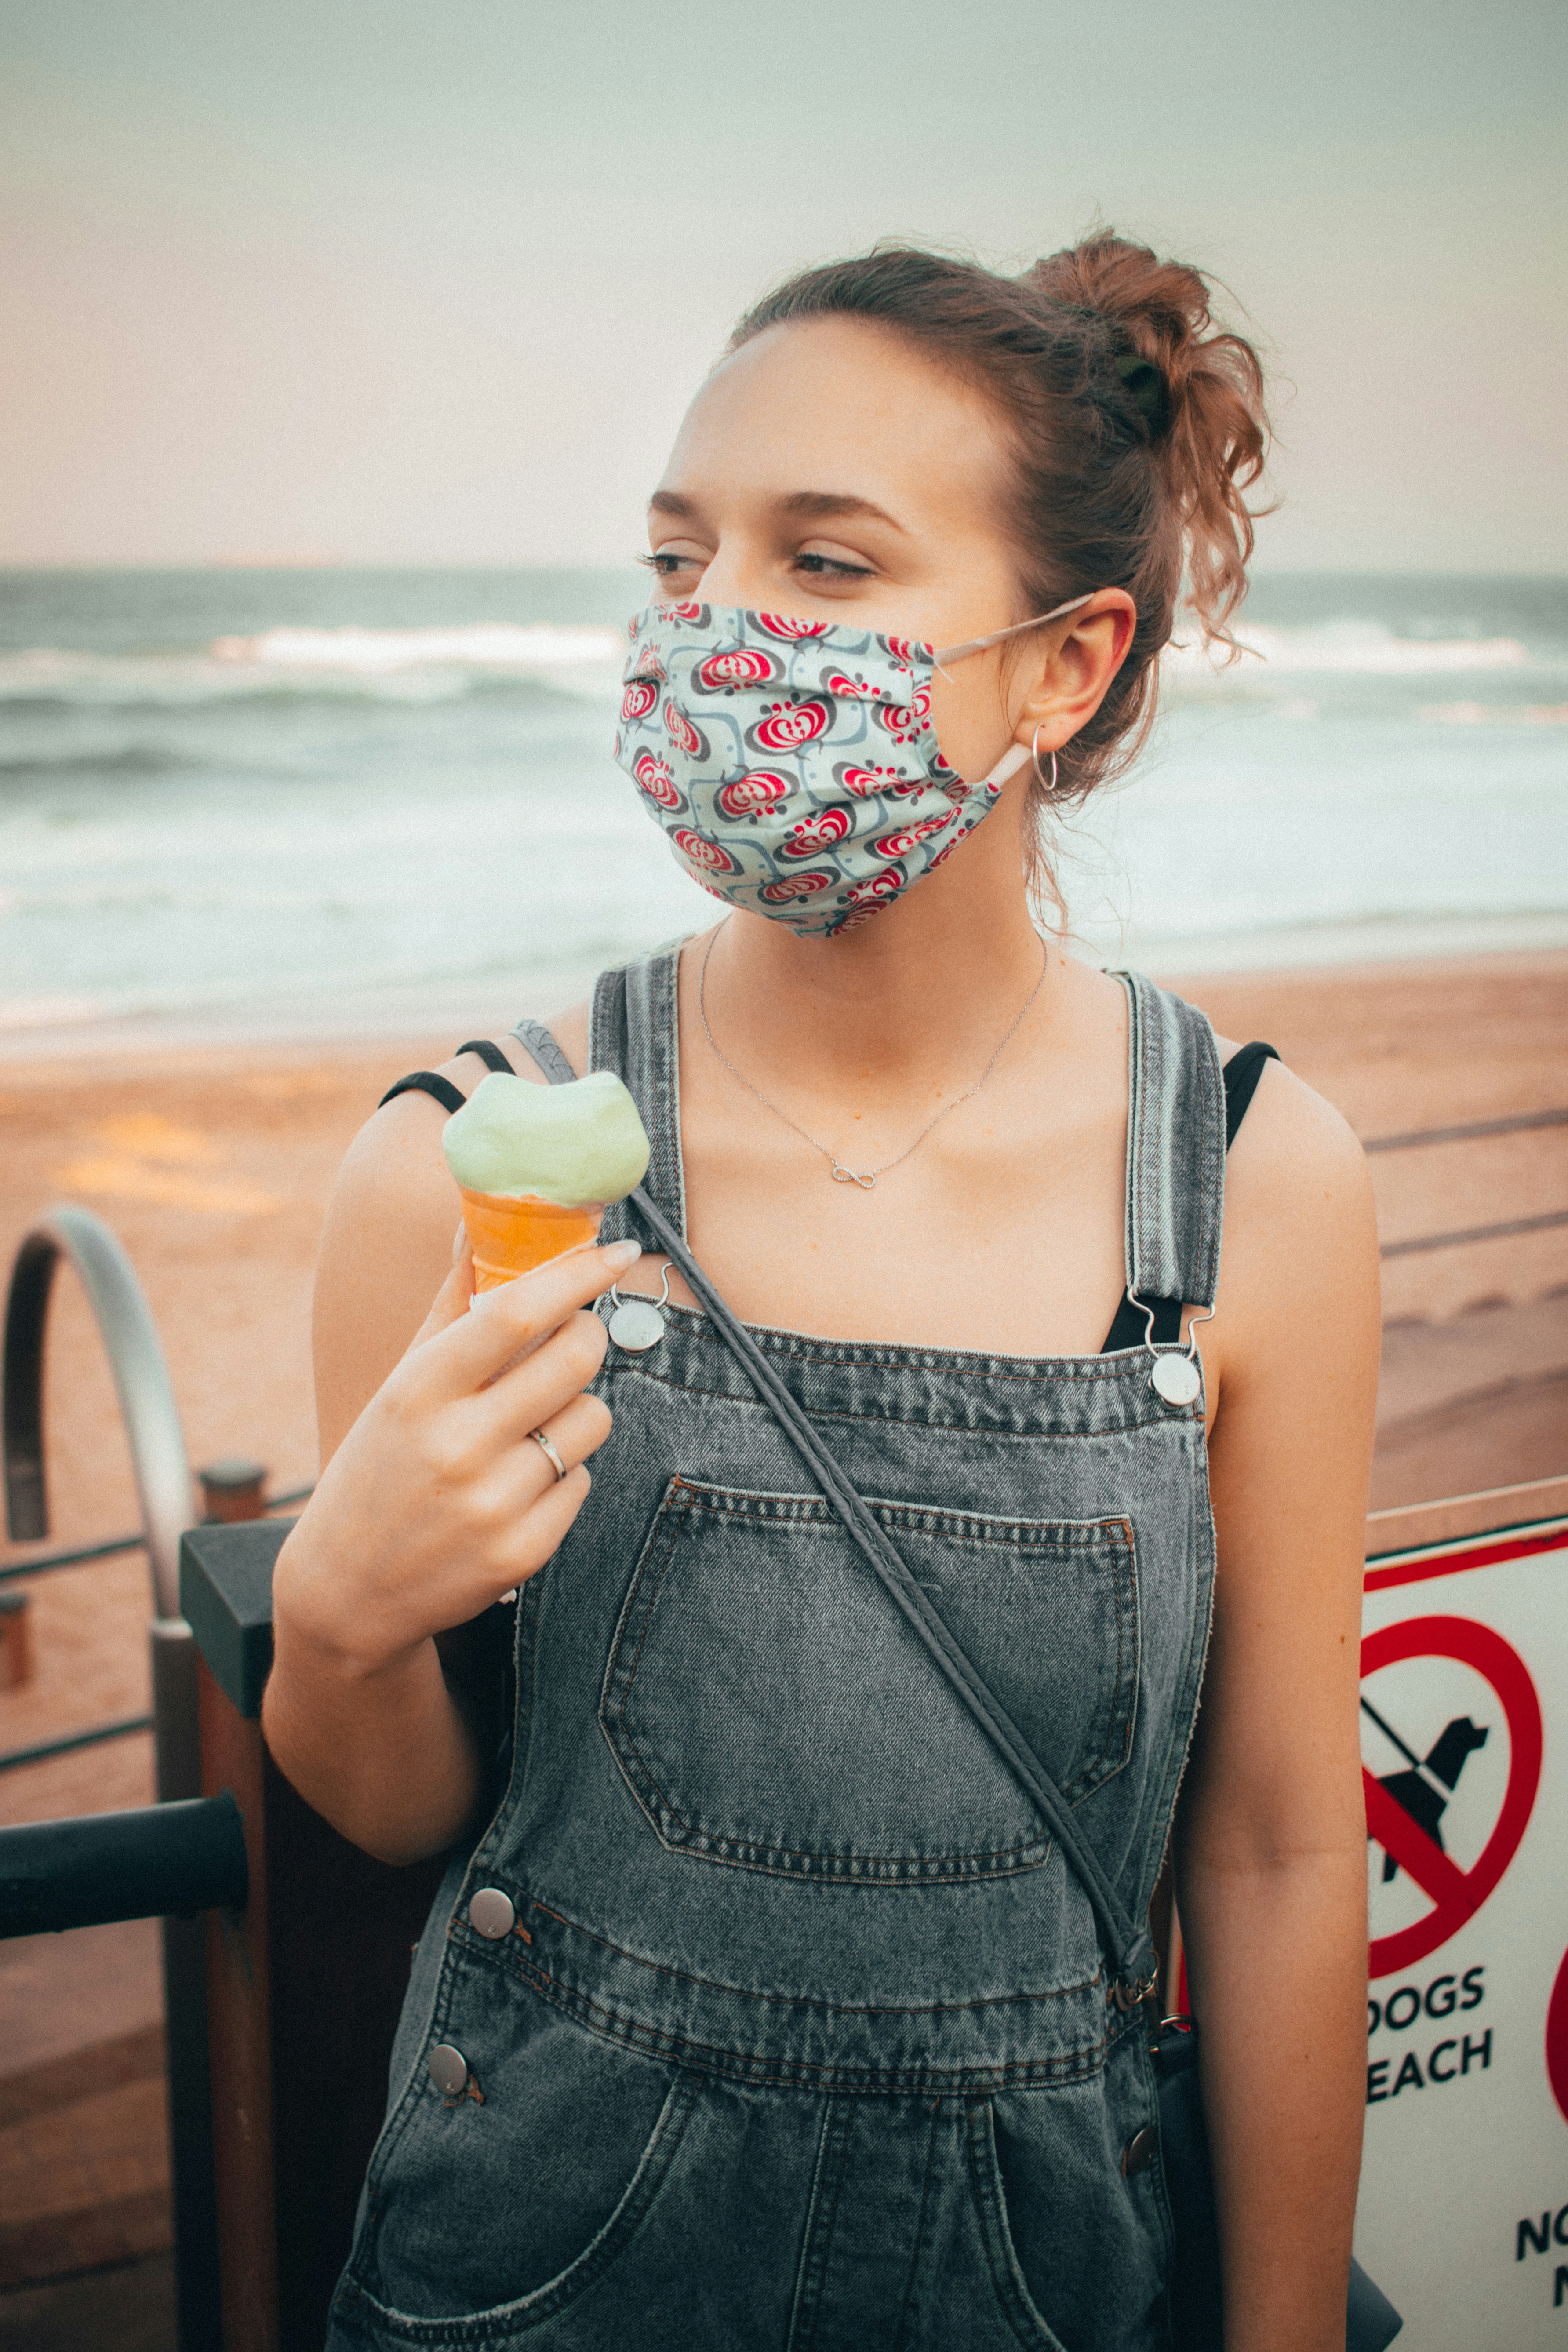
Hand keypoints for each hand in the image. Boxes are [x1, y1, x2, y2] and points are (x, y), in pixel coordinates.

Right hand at [273, 1234, 641, 1671]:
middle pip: (574, 1358)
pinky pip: (583, 1482)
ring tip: (528, 1429)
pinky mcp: (523, 1551)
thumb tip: (477, 1224)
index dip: (576, 1274)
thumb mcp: (400, 1385)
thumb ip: (448, 1306)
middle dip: (587, 1337)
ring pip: (591, 1420)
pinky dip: (563, 1476)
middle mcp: (457, 1445)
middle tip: (572, 1339)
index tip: (616, 1249)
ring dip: (575, 1413)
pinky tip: (516, 1487)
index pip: (516, 1313)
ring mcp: (493, 1503)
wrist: (347, 1590)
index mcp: (419, 1391)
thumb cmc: (379, 1468)